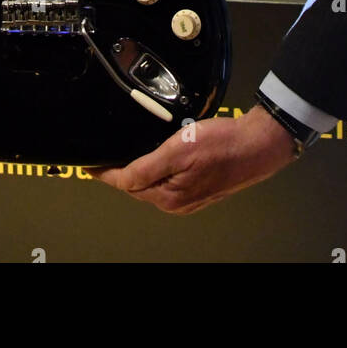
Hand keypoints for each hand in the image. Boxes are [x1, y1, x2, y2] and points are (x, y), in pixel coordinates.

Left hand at [92, 105, 298, 214]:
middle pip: (138, 186)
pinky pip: (169, 180)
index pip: (126, 184)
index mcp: (168, 196)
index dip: (105, 174)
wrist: (257, 145)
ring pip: (153, 183)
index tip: (89, 167)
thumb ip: (146, 167)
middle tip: (105, 157)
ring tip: (126, 154)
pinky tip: (157, 156)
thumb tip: (120, 179)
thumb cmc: (222, 145)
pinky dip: (157, 170)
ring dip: (139, 171)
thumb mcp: (177, 149)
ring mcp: (188, 197)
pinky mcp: (199, 188)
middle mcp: (176, 202)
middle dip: (120, 173)